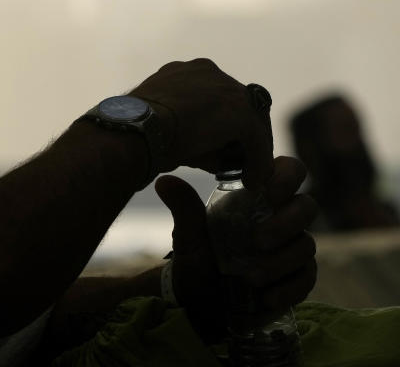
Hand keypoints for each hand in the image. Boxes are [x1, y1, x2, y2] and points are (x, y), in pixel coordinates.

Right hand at [131, 58, 273, 189]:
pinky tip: (250, 181)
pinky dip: (257, 161)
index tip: (218, 147)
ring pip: (250, 120)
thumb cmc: (135, 132)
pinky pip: (257, 139)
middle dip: (238, 133)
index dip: (219, 123)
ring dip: (250, 147)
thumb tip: (202, 154)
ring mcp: (225, 88)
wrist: (132, 130)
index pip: (216, 95)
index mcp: (184, 72)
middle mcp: (206, 72)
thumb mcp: (160, 123)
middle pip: (239, 104)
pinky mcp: (238, 110)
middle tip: (236, 161)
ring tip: (245, 173)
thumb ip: (184, 128)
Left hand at [156, 157, 317, 337]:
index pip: (289, 171)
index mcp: (258, 199)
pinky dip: (288, 289)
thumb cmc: (200, 258)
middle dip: (286, 223)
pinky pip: (307, 278)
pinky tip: (265, 297)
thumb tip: (163, 182)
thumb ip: (184, 209)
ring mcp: (292, 248)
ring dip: (280, 262)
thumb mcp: (189, 235)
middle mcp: (281, 219)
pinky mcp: (298, 277)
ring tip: (250, 277)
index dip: (285, 177)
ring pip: (306, 245)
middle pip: (308, 207)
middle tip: (257, 241)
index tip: (265, 193)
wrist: (201, 299)